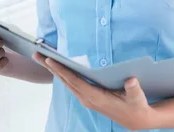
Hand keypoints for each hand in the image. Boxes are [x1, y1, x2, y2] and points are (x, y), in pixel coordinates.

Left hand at [32, 53, 154, 130]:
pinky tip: (56, 66)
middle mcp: (87, 98)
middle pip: (65, 80)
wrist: (136, 120)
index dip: (61, 70)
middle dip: (50, 66)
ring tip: (41, 57)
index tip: (49, 60)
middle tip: (36, 54)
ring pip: (66, 82)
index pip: (74, 81)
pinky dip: (62, 73)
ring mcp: (86, 98)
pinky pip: (71, 83)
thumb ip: (133, 90)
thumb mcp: (137, 98)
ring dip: (53, 69)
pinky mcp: (87, 96)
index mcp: (96, 97)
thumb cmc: (136, 106)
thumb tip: (131, 80)